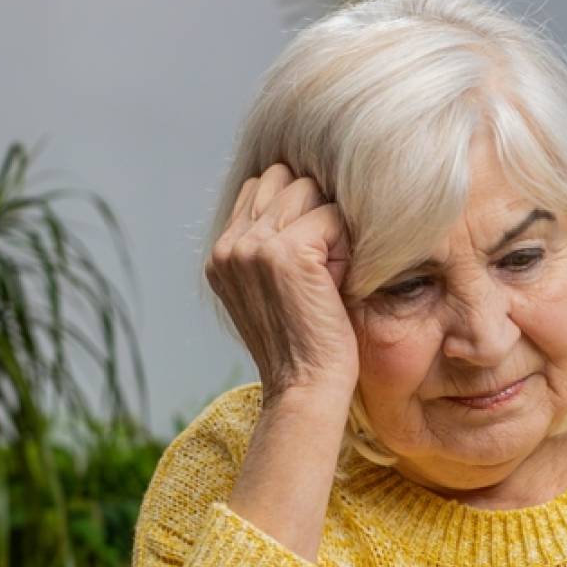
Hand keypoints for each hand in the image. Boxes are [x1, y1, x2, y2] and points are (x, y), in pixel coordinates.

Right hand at [205, 163, 356, 406]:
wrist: (306, 387)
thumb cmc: (304, 344)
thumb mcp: (273, 289)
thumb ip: (269, 246)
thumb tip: (302, 190)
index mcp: (221, 254)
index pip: (259, 186)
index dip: (296, 211)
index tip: (308, 261)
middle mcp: (230, 246)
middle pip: (284, 179)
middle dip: (313, 211)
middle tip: (322, 269)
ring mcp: (254, 247)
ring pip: (308, 191)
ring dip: (329, 227)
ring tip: (328, 276)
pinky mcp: (287, 253)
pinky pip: (332, 215)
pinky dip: (345, 245)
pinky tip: (337, 283)